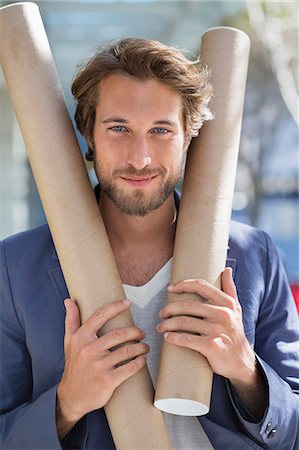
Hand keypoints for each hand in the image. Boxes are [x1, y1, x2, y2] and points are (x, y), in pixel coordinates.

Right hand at [57, 299, 148, 424]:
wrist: (72, 397)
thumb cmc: (73, 366)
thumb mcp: (69, 342)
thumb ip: (71, 320)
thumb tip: (69, 300)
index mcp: (81, 338)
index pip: (100, 316)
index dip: (115, 307)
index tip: (128, 303)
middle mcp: (89, 350)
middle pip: (119, 333)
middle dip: (135, 331)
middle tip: (141, 333)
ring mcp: (99, 366)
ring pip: (128, 350)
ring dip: (141, 347)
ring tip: (144, 347)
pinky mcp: (108, 380)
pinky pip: (130, 367)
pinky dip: (140, 362)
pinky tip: (142, 359)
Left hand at [157, 268, 255, 383]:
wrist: (242, 363)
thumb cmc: (234, 334)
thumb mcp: (236, 310)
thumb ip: (230, 289)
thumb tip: (227, 269)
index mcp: (227, 303)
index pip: (201, 286)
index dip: (183, 285)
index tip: (170, 288)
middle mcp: (223, 314)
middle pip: (188, 305)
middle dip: (170, 308)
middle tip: (161, 313)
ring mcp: (217, 330)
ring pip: (184, 322)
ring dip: (167, 324)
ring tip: (160, 326)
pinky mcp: (212, 347)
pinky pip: (187, 339)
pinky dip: (174, 338)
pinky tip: (167, 337)